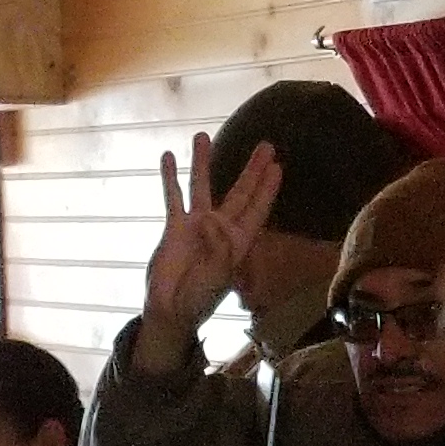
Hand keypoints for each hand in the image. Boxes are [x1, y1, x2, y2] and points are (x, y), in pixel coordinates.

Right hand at [133, 132, 281, 361]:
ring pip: (201, 186)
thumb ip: (219, 249)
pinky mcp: (175, 226)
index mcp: (239, 241)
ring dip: (202, 162)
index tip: (277, 166)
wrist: (172, 309)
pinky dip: (169, 178)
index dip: (268, 189)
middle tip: (265, 145)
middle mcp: (221, 227)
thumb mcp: (218, 277)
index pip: (257, 209)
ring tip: (201, 136)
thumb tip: (210, 221)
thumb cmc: (200, 298)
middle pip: (239, 191)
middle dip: (252, 169)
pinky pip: (173, 197)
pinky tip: (167, 157)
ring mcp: (197, 224)